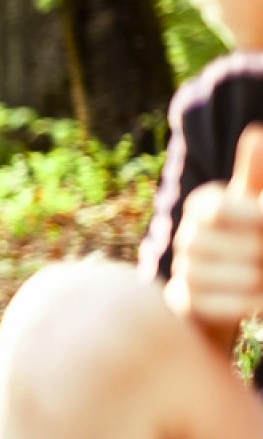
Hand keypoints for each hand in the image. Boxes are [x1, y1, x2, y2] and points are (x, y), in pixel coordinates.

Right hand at [166, 124, 262, 347]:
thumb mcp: (255, 202)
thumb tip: (256, 132)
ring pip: (241, 278)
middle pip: (245, 247)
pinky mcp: (183, 301)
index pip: (222, 209)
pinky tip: (262, 301)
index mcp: (203, 204)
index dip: (255, 217)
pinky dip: (249, 305)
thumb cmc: (251, 234)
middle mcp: (188, 235)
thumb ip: (256, 172)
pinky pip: (221, 306)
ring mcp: (184, 269)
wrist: (232, 286)